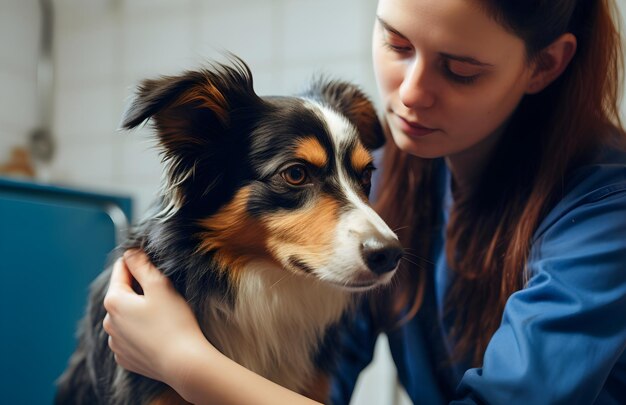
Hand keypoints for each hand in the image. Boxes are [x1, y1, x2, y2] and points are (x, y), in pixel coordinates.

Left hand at [103, 249, 210, 386]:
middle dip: (140, 289)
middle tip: (165, 292)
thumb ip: (142, 265)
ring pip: (126, 316)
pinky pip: (131, 336)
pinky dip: (141, 331)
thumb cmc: (174, 322)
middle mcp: (109, 322)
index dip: (138, 262)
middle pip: (123, 293)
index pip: (121, 270)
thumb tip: (130, 252)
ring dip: (139, 310)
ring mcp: (116, 343)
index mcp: (114, 301)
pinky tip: (158, 333)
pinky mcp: (125, 357)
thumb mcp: (160, 285)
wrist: (183, 363)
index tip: (153, 263)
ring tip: (163, 315)